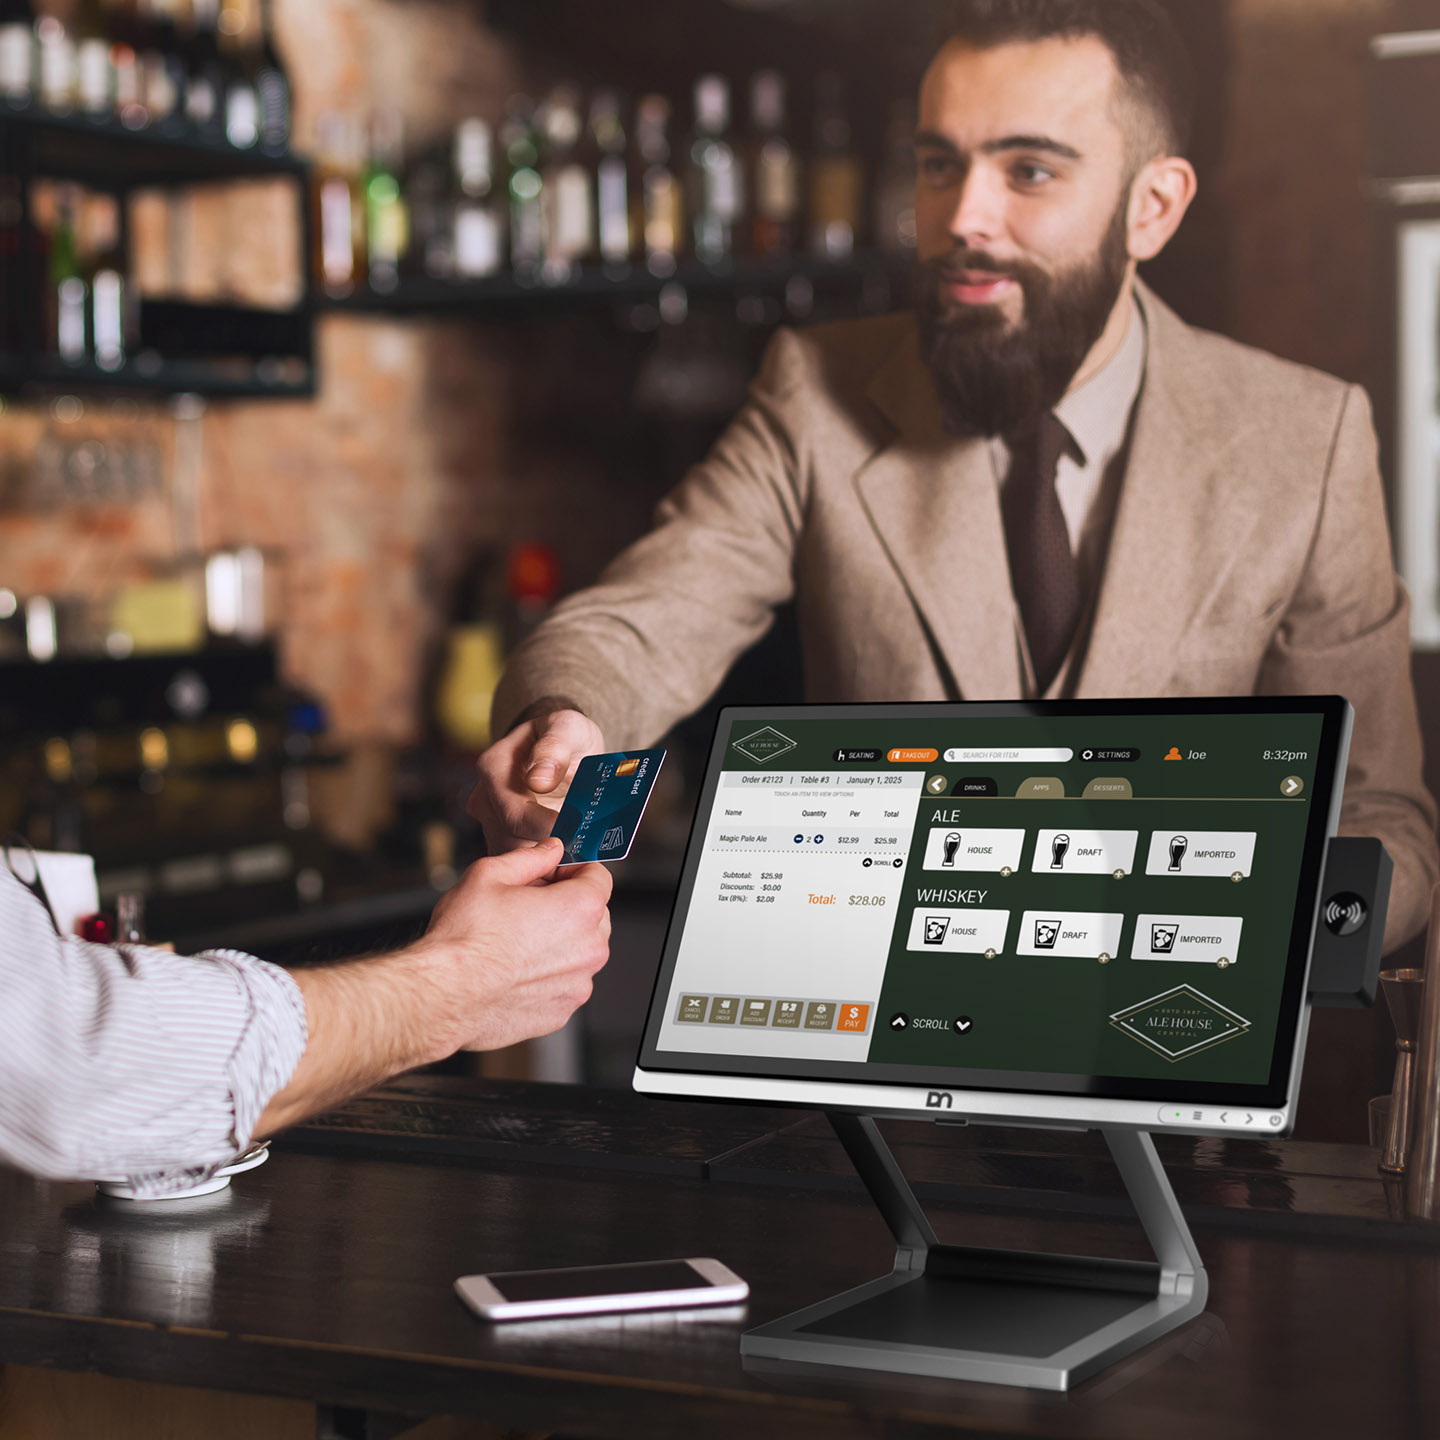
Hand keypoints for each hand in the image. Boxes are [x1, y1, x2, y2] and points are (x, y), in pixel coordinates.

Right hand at [423, 838, 612, 1052]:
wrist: (442, 995)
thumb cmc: (463, 938)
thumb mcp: (490, 875)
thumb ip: (531, 857)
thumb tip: (550, 850)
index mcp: (579, 909)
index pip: (599, 877)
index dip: (574, 870)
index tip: (553, 874)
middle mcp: (589, 949)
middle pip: (594, 916)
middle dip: (567, 906)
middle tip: (527, 906)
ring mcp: (578, 984)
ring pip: (579, 952)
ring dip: (559, 942)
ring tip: (517, 941)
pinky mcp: (562, 1012)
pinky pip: (564, 983)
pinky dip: (548, 976)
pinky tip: (515, 970)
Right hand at [469, 707, 605, 854]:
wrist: (564, 748)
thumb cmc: (565, 735)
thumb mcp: (568, 727)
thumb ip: (555, 746)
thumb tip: (539, 779)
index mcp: (494, 766)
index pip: (513, 811)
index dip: (545, 827)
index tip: (576, 832)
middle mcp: (486, 798)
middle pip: (509, 840)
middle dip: (547, 851)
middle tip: (585, 851)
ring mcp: (493, 821)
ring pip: (513, 857)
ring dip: (547, 863)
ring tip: (581, 856)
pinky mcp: (505, 838)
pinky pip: (520, 862)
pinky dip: (546, 866)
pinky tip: (570, 860)